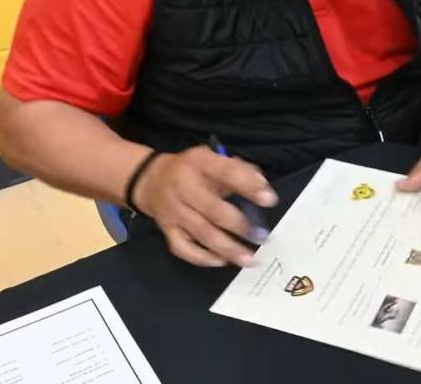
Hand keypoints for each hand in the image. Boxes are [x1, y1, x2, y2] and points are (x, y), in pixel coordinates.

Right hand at [132, 146, 277, 267]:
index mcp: (200, 163)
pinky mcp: (166, 230)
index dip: (249, 187)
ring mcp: (173, 211)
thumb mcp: (213, 159)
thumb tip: (263, 186)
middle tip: (262, 237)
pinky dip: (203, 258)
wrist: (150, 179)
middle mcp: (183, 186)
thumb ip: (239, 169)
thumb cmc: (192, 169)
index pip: (227, 173)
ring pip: (201, 233)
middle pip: (213, 209)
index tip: (270, 200)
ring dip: (227, 248)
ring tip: (249, 259)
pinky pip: (183, 248)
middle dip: (240, 226)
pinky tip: (222, 261)